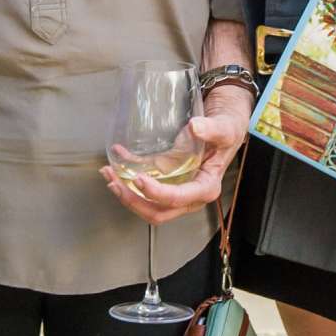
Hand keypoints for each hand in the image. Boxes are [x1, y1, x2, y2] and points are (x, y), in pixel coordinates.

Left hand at [104, 98, 250, 226]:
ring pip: (147, 204)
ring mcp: (175, 189)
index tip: (140, 179)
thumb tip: (195, 127)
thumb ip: (212, 129)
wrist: (224, 124)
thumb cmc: (227, 129)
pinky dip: (127, 177)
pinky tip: (115, 162)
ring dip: (126, 193)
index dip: (157, 194)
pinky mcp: (165, 179)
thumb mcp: (225, 129)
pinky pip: (144, 186)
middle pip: (158, 212)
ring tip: (108, 174)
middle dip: (133, 201)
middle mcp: (189, 195)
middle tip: (115, 183)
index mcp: (206, 187)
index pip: (179, 198)